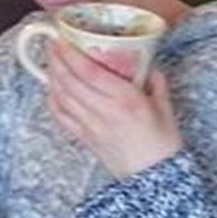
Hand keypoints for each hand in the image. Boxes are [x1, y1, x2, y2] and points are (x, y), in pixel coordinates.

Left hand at [44, 42, 182, 178]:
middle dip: (58, 61)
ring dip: (53, 78)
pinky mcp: (84, 139)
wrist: (155, 177)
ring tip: (52, 63)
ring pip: (62, 97)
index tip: (63, 40)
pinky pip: (61, 117)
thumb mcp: (164, 106)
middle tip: (53, 46)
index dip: (72, 55)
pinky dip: (53, 101)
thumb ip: (155, 82)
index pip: (90, 72)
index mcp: (126, 100)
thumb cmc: (163, 143)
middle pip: (71, 82)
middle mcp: (104, 111)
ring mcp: (91, 126)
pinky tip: (52, 90)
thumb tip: (147, 64)